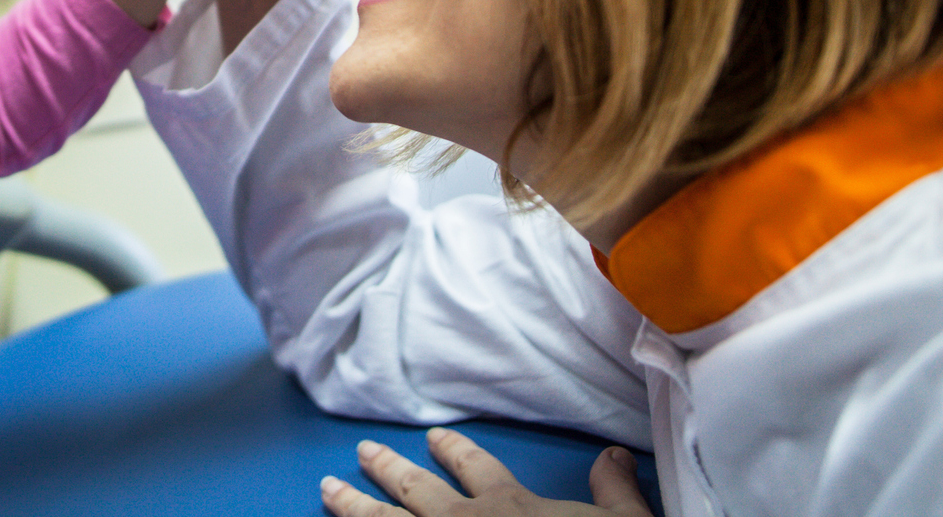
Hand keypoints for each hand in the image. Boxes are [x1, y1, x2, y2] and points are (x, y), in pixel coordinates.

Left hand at [322, 430, 652, 516]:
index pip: (474, 467)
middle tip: (361, 451)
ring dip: (354, 506)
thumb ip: (615, 490)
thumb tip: (615, 454)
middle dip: (386, 468)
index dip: (452, 449)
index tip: (432, 436)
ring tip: (326, 489)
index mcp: (510, 505)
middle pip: (414, 490)